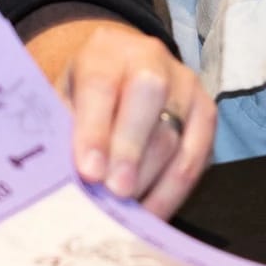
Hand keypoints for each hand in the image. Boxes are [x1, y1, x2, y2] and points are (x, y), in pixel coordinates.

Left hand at [24, 13, 214, 217]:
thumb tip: (59, 177)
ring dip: (151, 178)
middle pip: (149, 97)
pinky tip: (151, 214)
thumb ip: (62, 129)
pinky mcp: (206, 113)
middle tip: (116, 192)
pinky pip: (197, 156)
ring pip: (176, 131)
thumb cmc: (84, 97)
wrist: (122, 72)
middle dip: (131, 150)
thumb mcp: (64, 99)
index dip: (95, 129)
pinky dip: (174, 191)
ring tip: (129, 213)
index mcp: (106, 52)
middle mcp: (150, 58)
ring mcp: (185, 84)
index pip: (101, 84)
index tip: (89, 172)